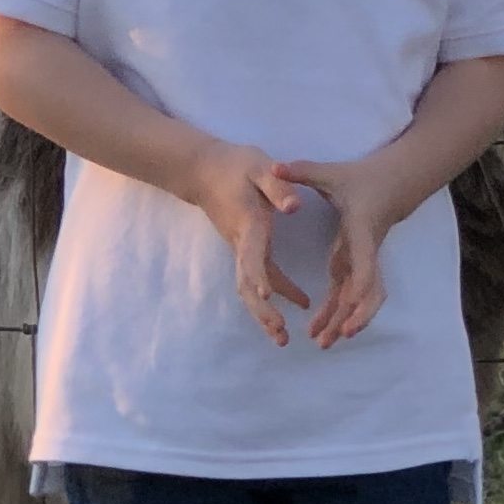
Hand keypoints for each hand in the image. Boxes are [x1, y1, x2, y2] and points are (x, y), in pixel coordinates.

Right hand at [181, 145, 314, 343]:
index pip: (252, 254)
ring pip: (250, 287)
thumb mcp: (260, 166)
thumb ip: (278, 186)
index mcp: (249, 224)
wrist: (204, 168)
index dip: (259, 275)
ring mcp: (241, 248)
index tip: (268, 295)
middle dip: (262, 311)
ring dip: (265, 313)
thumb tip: (295, 206)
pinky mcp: (246, 248)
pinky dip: (276, 293)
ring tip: (283, 337)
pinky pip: (259, 277)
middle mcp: (242, 243)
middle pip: (247, 284)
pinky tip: (299, 303)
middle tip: (280, 334)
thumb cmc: (236, 165)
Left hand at [273, 147, 429, 347]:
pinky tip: (319, 331)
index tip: (352, 303)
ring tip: (323, 343)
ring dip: (345, 321)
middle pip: (370, 291)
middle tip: (341, 336)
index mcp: (359, 231)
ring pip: (361, 300)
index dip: (360, 285)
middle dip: (357, 314)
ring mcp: (362, 261)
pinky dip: (337, 314)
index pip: (365, 263)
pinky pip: (349, 297)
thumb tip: (274, 165)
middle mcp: (365, 252)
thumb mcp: (331, 173)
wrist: (391, 183)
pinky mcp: (356, 266)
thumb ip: (303, 171)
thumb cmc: (361, 178)